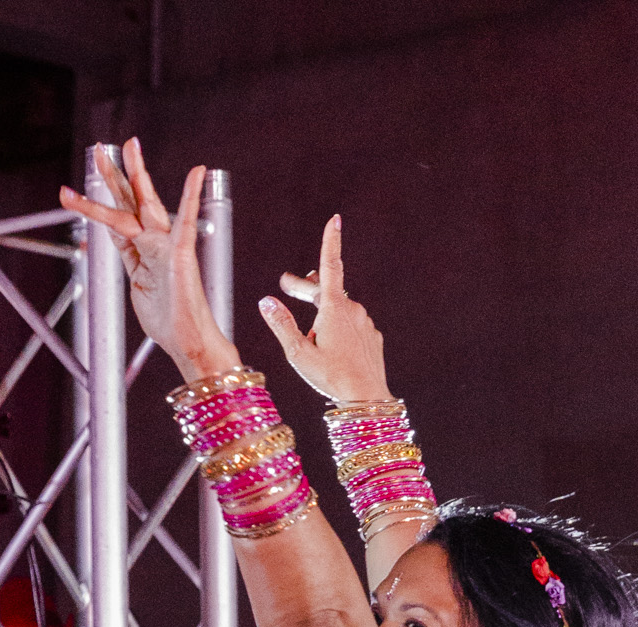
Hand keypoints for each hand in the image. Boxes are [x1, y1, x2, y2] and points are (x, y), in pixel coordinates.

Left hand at [58, 140, 234, 383]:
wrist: (188, 341)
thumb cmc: (168, 320)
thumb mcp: (138, 286)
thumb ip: (131, 261)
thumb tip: (121, 246)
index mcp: (142, 251)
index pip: (117, 221)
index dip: (96, 205)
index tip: (75, 190)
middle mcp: (154, 242)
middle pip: (129, 202)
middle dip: (113, 175)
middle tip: (99, 148)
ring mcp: (166, 245)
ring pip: (143, 207)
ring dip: (133, 176)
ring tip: (125, 147)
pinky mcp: (180, 254)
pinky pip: (185, 221)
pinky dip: (191, 196)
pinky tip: (196, 172)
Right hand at [258, 216, 389, 405]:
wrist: (366, 397)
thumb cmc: (330, 377)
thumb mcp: (298, 354)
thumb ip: (282, 325)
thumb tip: (266, 302)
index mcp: (334, 309)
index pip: (330, 267)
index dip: (330, 242)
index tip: (334, 219)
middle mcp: (352, 309)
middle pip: (325, 290)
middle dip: (304, 288)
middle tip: (286, 285)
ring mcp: (364, 322)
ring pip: (338, 311)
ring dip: (321, 315)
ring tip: (309, 336)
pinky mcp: (372, 336)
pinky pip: (351, 327)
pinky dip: (337, 330)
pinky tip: (331, 348)